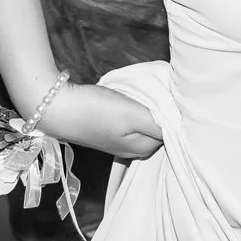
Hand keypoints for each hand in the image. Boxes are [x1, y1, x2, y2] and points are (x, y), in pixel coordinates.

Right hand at [43, 83, 163, 160]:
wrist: (57, 108)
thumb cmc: (96, 111)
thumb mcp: (134, 115)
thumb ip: (160, 122)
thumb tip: (182, 128)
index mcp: (143, 149)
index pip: (172, 133)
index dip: (175, 115)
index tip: (174, 98)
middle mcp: (132, 149)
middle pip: (158, 128)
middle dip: (163, 112)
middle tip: (164, 92)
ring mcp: (119, 140)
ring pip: (144, 122)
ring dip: (149, 108)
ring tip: (148, 92)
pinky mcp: (107, 128)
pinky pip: (131, 118)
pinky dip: (134, 107)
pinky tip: (130, 97)